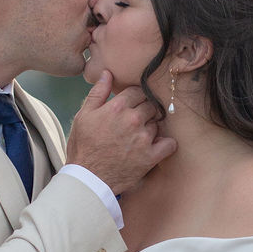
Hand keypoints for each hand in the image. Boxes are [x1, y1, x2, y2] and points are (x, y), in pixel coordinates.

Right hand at [65, 71, 175, 195]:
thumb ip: (97, 93)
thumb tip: (107, 73)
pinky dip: (165, 144)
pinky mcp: (151, 156)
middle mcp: (133, 120)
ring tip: (138, 137)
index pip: (138, 91)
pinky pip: (169, 144)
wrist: (88, 178)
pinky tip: (156, 146)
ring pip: (157, 124)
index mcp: (117, 107)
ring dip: (151, 128)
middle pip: (150, 106)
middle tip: (134, 122)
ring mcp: (143, 138)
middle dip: (144, 112)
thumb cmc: (83, 147)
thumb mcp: (83, 116)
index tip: (132, 105)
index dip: (135, 98)